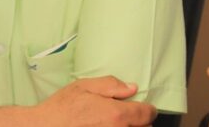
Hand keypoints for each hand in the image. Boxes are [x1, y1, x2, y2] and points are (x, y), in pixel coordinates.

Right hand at [34, 76, 156, 126]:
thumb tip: (132, 88)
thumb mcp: (83, 87)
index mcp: (116, 114)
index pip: (147, 114)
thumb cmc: (61, 108)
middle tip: (125, 116)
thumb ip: (110, 85)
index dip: (147, 109)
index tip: (143, 108)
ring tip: (114, 123)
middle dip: (138, 121)